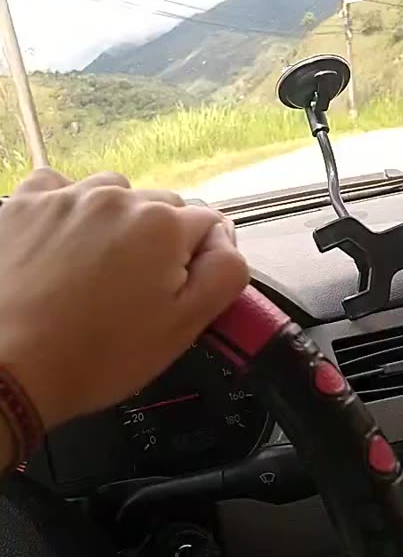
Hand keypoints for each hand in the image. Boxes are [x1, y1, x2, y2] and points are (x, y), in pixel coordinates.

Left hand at [0, 168, 247, 429]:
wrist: (4, 367)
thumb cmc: (93, 357)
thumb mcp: (181, 329)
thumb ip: (223, 276)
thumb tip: (227, 244)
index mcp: (162, 227)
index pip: (208, 226)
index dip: (201, 261)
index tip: (182, 289)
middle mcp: (116, 198)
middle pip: (161, 208)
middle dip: (159, 242)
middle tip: (138, 291)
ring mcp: (65, 196)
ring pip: (112, 195)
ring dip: (116, 223)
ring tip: (98, 269)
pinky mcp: (23, 204)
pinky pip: (60, 190)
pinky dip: (68, 211)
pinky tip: (63, 246)